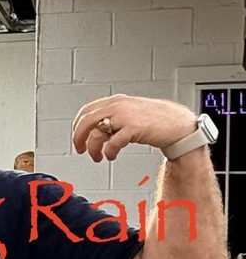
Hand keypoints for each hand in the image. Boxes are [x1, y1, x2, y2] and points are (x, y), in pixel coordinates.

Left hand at [72, 95, 199, 163]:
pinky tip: (111, 156)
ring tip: (98, 157)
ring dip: (93, 148)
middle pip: (86, 121)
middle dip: (79, 137)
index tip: (77, 137)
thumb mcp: (132, 112)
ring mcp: (126, 116)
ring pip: (97, 132)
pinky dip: (109, 152)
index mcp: (116, 101)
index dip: (77, 126)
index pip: (86, 110)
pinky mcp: (134, 128)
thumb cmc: (158, 120)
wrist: (180, 125)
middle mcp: (119, 106)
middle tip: (80, 149)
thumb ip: (115, 116)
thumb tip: (96, 129)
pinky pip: (113, 142)